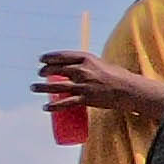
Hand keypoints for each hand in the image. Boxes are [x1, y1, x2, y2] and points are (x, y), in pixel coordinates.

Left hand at [33, 53, 163, 119]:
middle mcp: (82, 70)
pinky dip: (53, 106)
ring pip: (56, 86)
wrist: (130, 90)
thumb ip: (91, 66)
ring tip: (33, 87)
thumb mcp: (103, 65)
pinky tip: (45, 107)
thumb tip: (80, 70)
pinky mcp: (86, 98)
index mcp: (87, 59)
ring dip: (42, 87)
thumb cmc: (120, 77)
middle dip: (45, 71)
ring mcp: (83, 85)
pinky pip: (65, 103)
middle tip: (40, 74)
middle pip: (56, 69)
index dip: (49, 57)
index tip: (41, 59)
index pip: (62, 56)